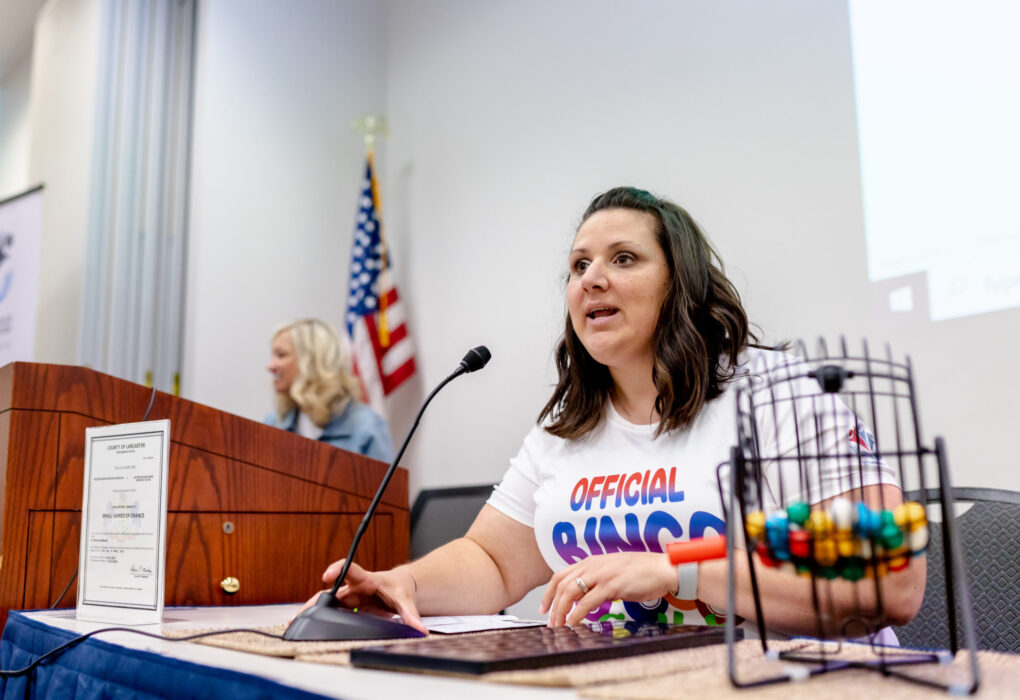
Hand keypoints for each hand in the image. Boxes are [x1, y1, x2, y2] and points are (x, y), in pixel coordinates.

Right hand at [289, 559, 427, 634]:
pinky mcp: (346, 607)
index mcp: (366, 579)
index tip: (327, 575)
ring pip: (326, 602)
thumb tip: (420, 629)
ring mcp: (347, 597)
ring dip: (310, 611)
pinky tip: (303, 626)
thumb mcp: (406, 600)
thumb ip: (411, 615)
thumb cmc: (399, 588)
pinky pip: (330, 612)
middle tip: (301, 613)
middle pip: (330, 591)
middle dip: (314, 601)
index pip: (349, 569)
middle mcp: (353, 587)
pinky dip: (317, 618)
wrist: (399, 587)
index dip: (337, 569)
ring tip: (294, 623)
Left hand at [539, 552, 676, 626]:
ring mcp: (602, 574)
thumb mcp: (613, 570)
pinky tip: (574, 623)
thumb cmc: (642, 571)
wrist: (662, 568)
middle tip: (550, 622)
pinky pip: (587, 602)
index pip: (560, 575)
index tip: (544, 607)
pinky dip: (577, 614)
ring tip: (559, 626)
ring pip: (571, 593)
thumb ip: (597, 578)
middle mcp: (593, 565)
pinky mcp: (612, 585)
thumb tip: (584, 594)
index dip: (549, 592)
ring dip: (562, 612)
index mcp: (592, 561)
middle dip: (552, 605)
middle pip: (562, 585)